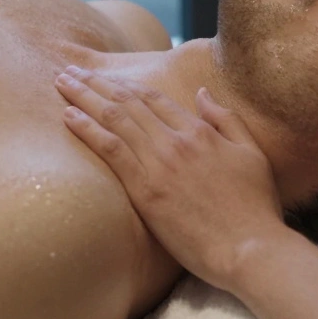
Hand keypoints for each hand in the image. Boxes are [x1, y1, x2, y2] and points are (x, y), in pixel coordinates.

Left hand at [55, 66, 288, 291]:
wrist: (249, 248)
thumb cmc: (255, 207)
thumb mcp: (251, 153)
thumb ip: (226, 119)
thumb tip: (202, 92)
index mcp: (200, 131)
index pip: (154, 99)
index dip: (126, 84)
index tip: (104, 77)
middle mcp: (176, 141)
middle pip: (128, 102)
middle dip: (96, 83)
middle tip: (69, 70)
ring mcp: (159, 164)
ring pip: (114, 119)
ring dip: (85, 97)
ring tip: (62, 83)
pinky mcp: (145, 190)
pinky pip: (110, 150)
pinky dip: (88, 129)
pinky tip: (68, 116)